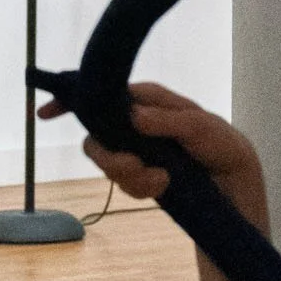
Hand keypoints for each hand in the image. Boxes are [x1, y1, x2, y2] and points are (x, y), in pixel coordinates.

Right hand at [37, 80, 267, 219]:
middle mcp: (135, 122)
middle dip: (109, 159)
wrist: (233, 181)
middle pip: (96, 138)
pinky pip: (123, 183)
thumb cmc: (220, 143)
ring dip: (130, 177)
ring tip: (161, 180)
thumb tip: (133, 116)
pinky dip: (140, 187)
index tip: (47, 113)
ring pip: (108, 164)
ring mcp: (136, 149)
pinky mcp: (140, 174)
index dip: (71, 100)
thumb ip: (167, 121)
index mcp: (146, 99)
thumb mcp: (200, 128)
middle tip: (134, 167)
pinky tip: (163, 186)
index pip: (103, 92)